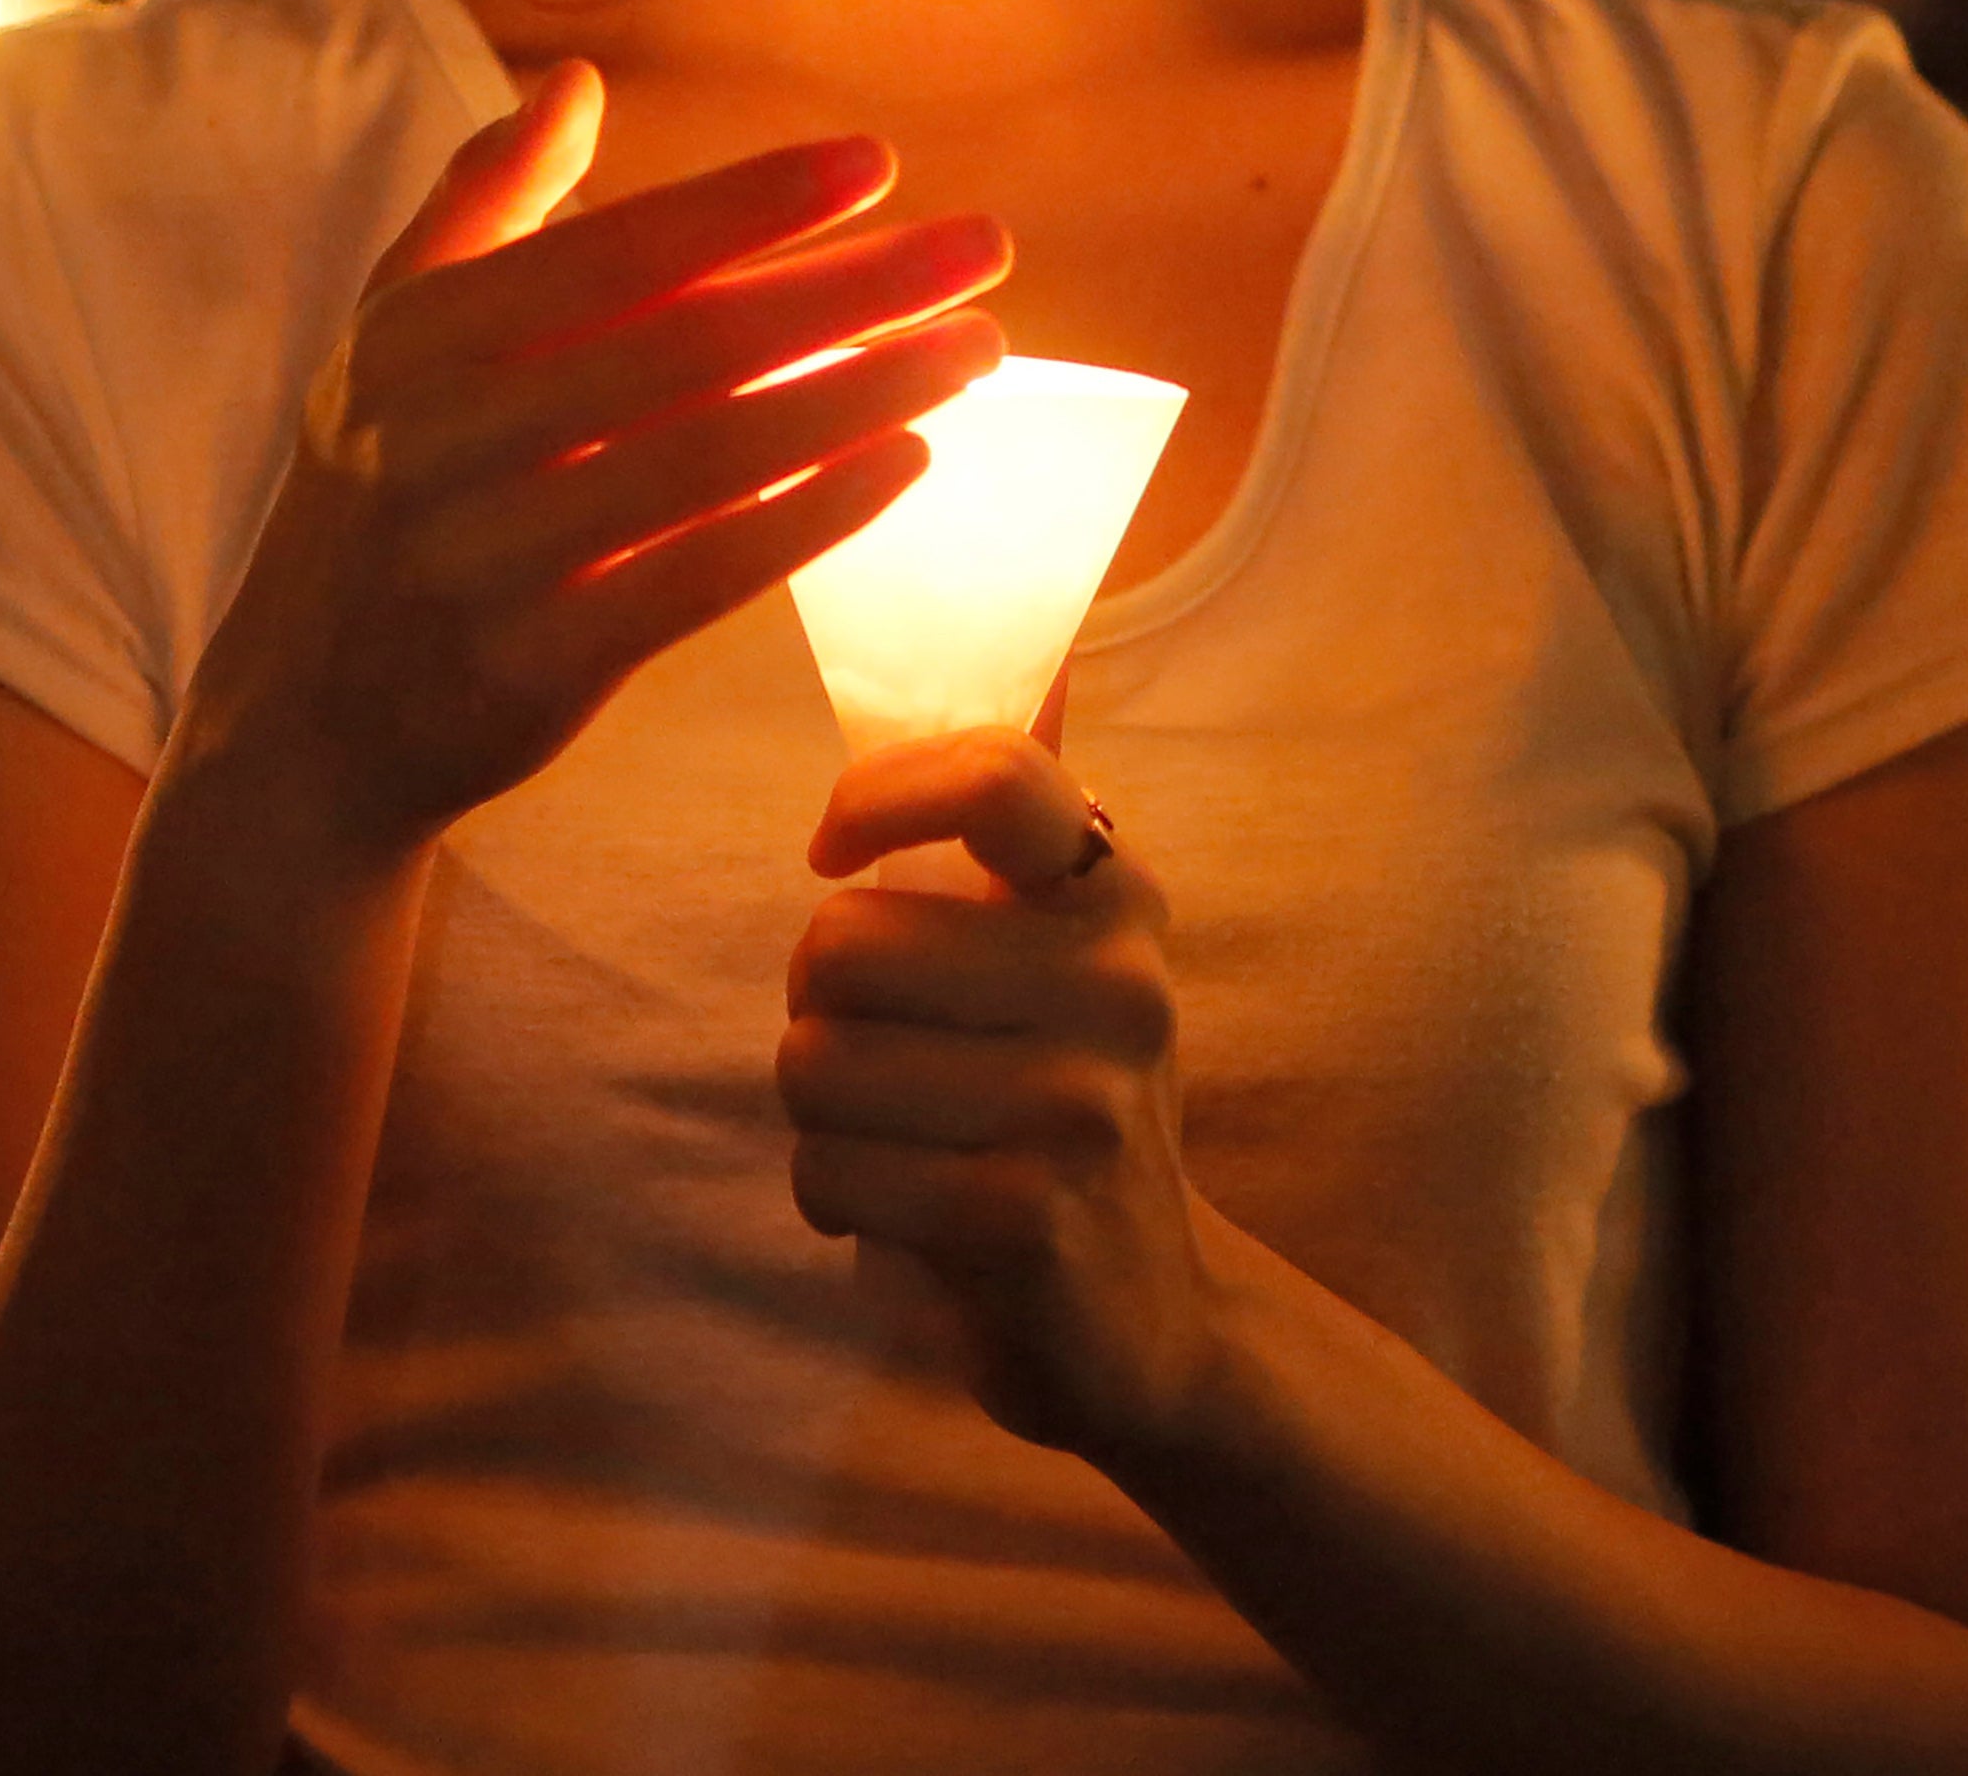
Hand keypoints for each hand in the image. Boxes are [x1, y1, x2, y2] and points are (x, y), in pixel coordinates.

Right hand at [171, 62, 1004, 870]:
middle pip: (691, 343)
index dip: (754, 201)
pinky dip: (813, 515)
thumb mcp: (393, 338)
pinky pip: (703, 575)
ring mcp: (490, 558)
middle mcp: (444, 438)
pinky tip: (909, 459)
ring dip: (863, 393)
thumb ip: (483, 202)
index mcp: (419, 336)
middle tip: (986, 248)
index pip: (618, 248)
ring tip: (975, 346)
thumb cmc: (384, 493)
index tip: (881, 162)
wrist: (306, 719)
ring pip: (714, 457)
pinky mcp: (537, 665)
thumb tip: (575, 81)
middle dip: (852, 288)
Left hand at [782, 729, 1214, 1462]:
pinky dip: (833, 1197)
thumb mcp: (1068, 954)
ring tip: (899, 1139)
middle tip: (887, 1060)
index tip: (834, 852)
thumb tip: (1033, 648)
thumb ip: (1025, 818)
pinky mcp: (1025, 1216)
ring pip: (813, 1062)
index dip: (874, 795)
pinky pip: (828, 1171)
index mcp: (1116, 894)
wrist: (1154, 1321)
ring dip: (820, 1118)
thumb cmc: (1067, 1108)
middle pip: (838, 945)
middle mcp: (1118, 983)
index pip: (991, 773)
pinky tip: (902, 1212)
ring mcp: (1078, 1104)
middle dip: (817, 1014)